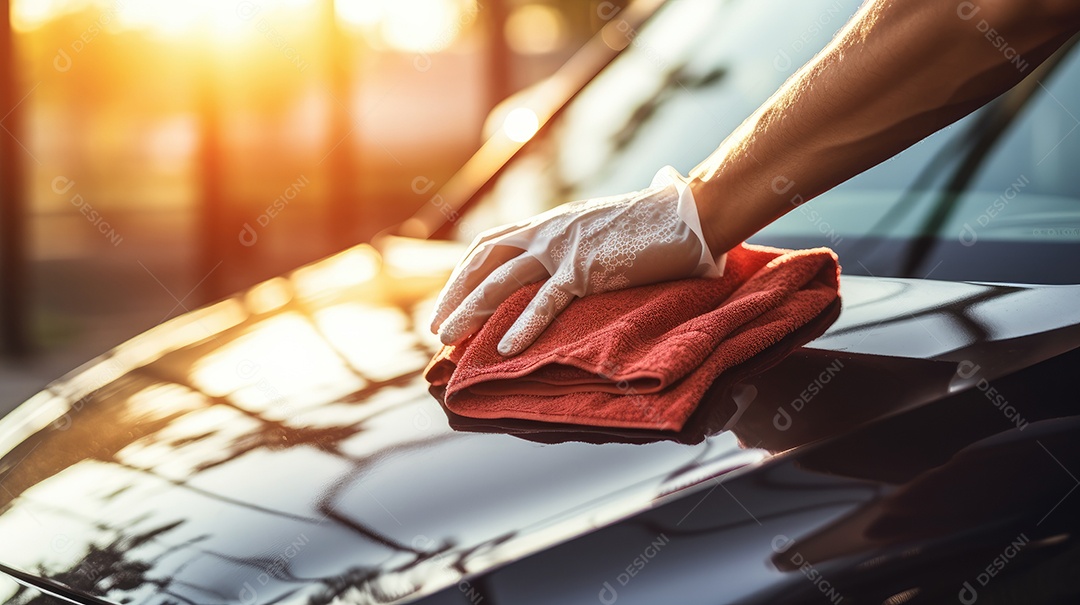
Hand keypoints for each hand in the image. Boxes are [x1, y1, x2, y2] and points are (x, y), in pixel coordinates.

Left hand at [429, 166, 725, 355]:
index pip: (492, 243)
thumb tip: (582, 256)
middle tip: (436, 328)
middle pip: (485, 262)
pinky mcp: (586, 269)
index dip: (465, 271)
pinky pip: (546, 302)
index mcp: (551, 221)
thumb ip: (583, 240)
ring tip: (449, 340)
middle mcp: (548, 231)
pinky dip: (522, 327)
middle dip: (455, 295)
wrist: (686, 213)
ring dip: (470, 312)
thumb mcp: (603, 227)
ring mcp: (564, 248)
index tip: (450, 296)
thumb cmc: (655, 221)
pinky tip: (504, 350)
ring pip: (502, 282)